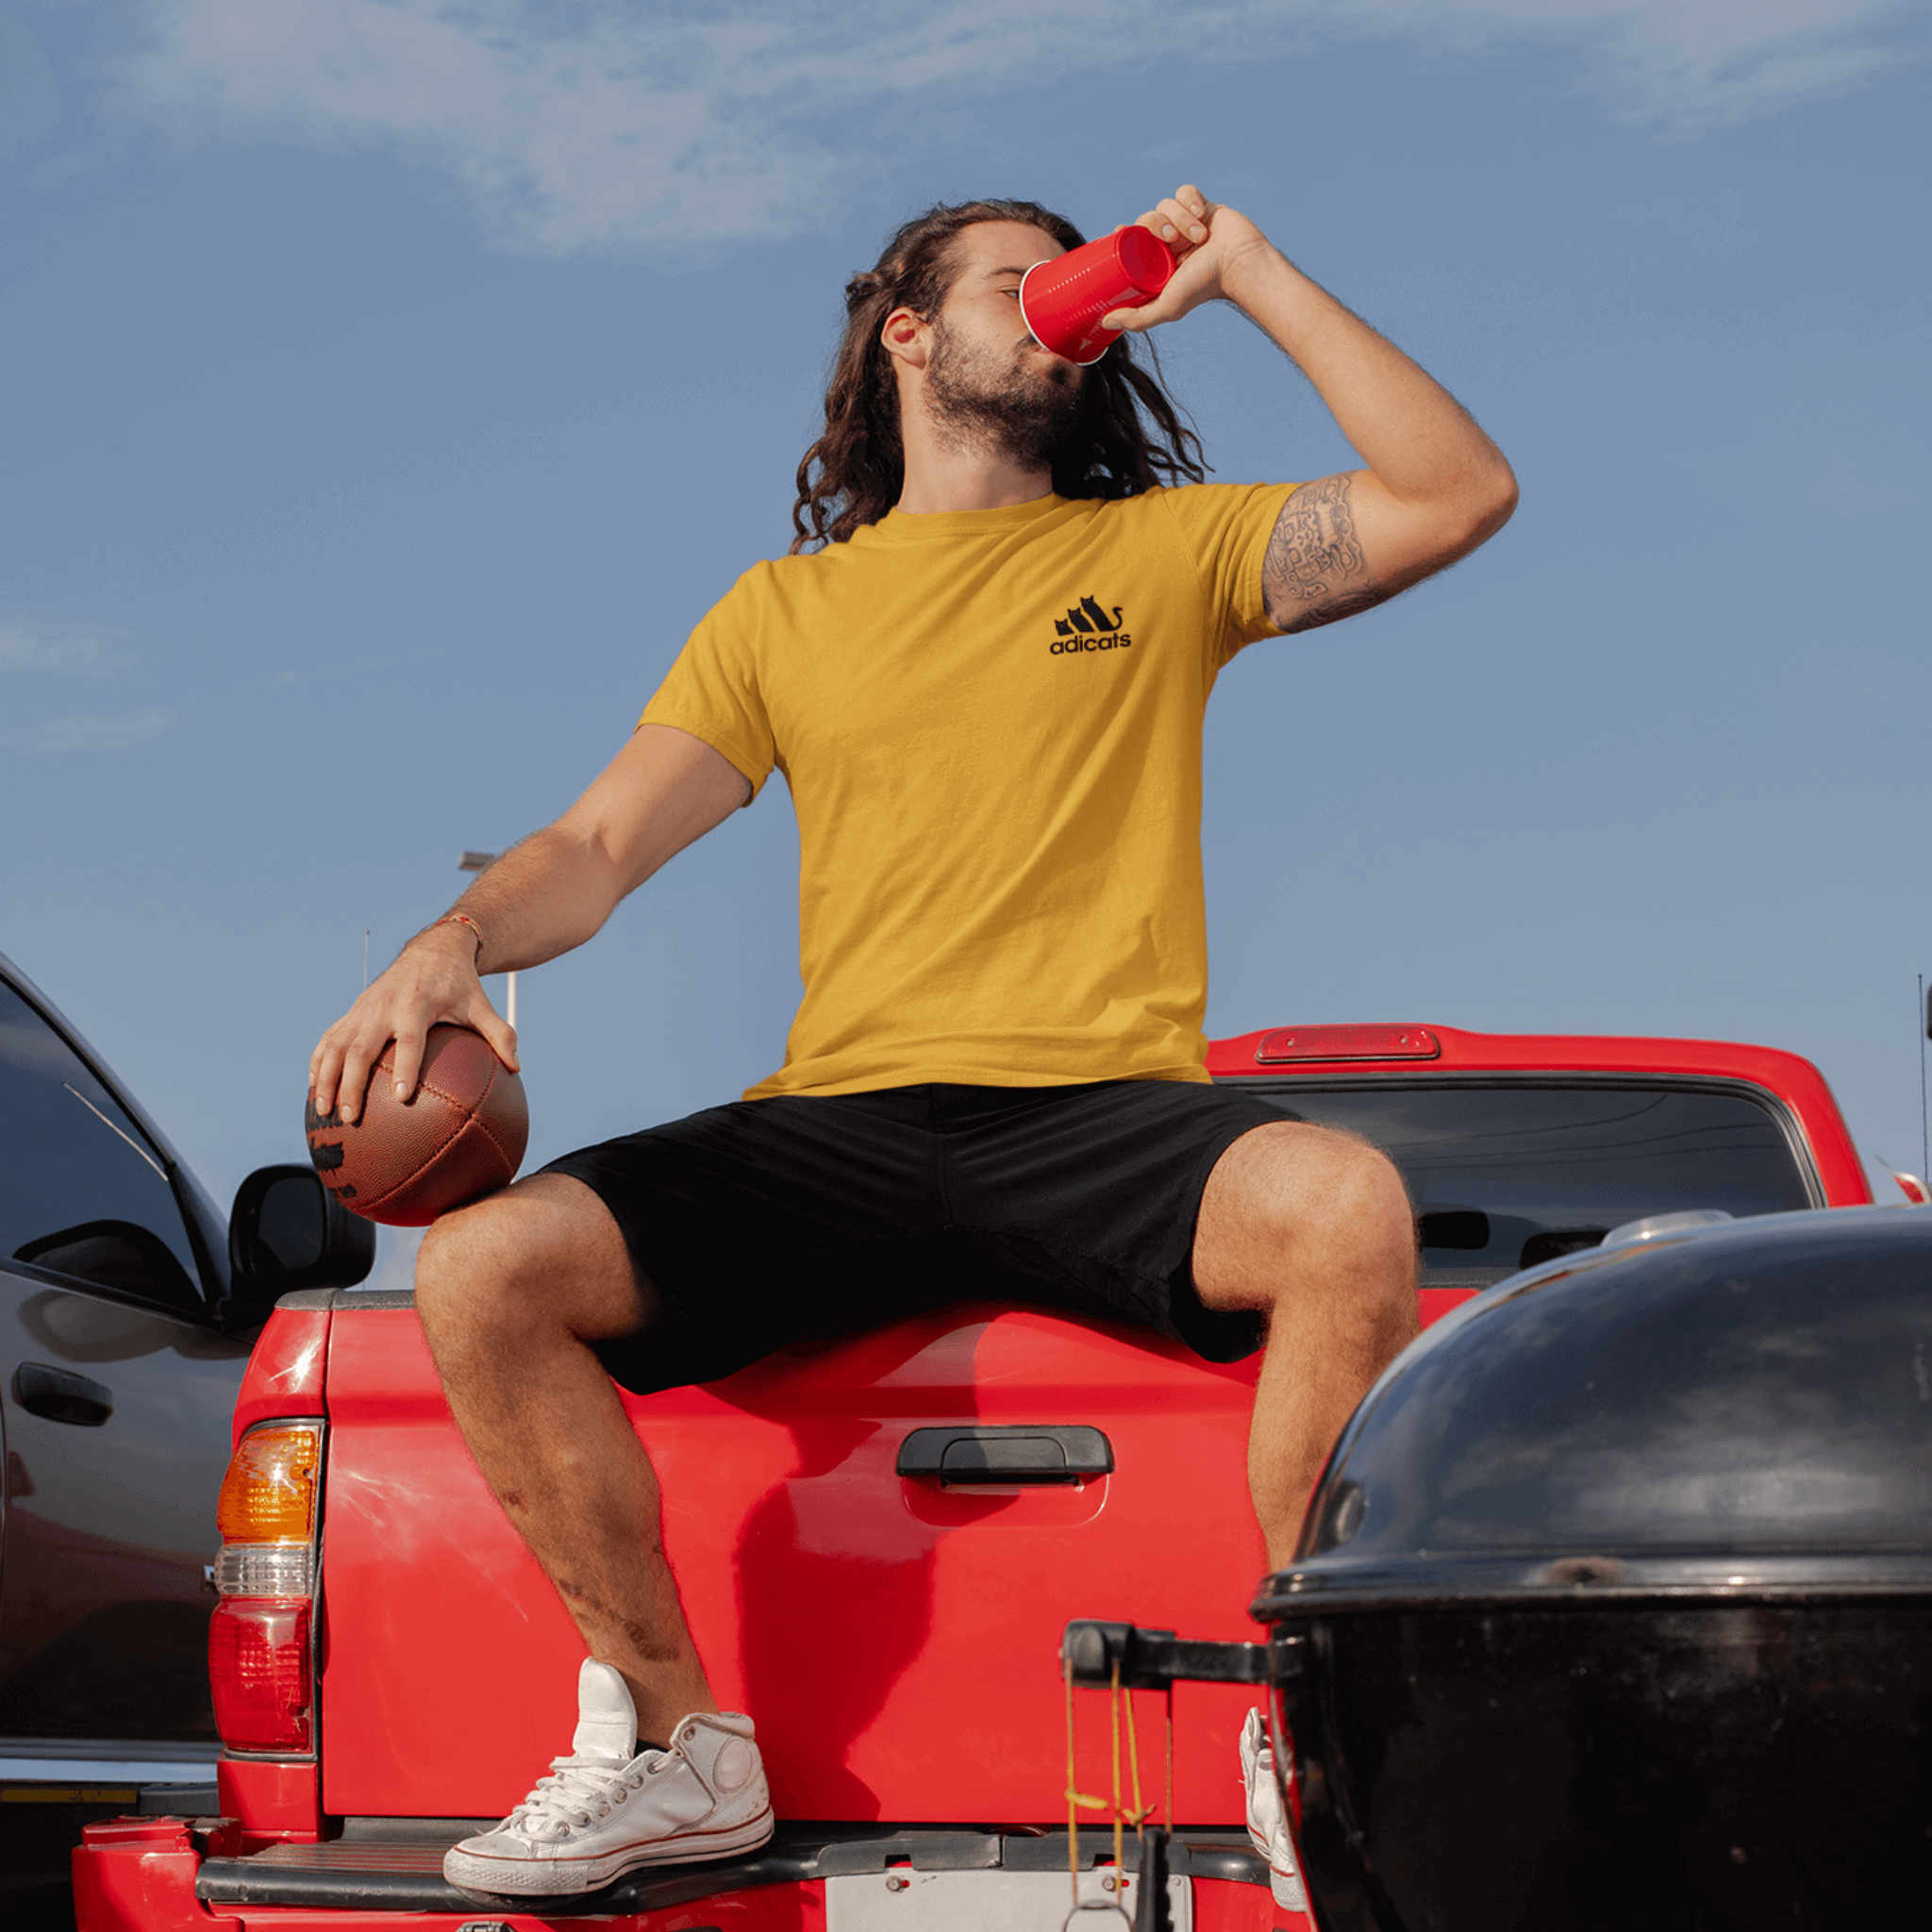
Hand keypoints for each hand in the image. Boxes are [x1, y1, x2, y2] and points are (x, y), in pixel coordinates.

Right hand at [307, 922, 518, 1125]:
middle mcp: (384, 1007)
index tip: (403, 1096)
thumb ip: (500, 1034)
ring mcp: (363, 1009)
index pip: (410, 1040)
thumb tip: (517, 1068)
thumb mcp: (482, 1005)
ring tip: (323, 1111)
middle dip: (352, 1083)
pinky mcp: (351, 1011)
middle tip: (351, 1117)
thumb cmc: (460, 984)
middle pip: (361, 1048)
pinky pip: (328, 1039)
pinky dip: (317, 1063)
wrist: (431, 950)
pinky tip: (313, 1090)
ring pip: (335, 1045)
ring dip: (325, 1078)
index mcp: (417, 1006)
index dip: (406, 1067)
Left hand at [1100, 184, 1272, 333]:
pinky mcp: (1201, 205)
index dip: (1123, 233)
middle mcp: (1169, 240)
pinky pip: (1184, 191)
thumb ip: (1138, 318)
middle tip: (1172, 240)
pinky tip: (1201, 214)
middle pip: (1147, 218)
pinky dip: (1190, 200)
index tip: (1119, 232)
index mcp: (1157, 259)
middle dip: (1157, 224)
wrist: (1239, 263)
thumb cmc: (1205, 286)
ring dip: (1181, 218)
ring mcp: (1185, 222)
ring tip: (1199, 236)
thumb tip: (1105, 322)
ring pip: (1166, 204)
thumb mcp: (1168, 306)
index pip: (1131, 239)